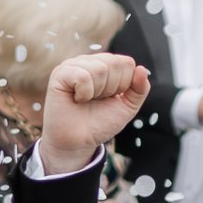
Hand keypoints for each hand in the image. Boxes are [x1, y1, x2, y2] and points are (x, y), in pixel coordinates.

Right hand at [39, 51, 153, 177]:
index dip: (124, 85)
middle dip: (111, 89)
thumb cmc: (100, 122)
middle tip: (97, 100)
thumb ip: (140, 89)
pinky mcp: (60, 73)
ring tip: (86, 100)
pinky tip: (76, 99)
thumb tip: (142, 69)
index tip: (111, 98)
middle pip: (115, 64)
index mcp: (106, 65)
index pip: (127, 63)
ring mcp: (74, 65)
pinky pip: (82, 77)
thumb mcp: (127, 107)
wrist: (79, 141)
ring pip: (100, 69)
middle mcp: (90, 61)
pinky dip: (84, 93)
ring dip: (97, 92)